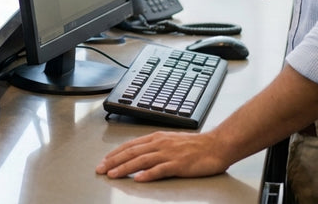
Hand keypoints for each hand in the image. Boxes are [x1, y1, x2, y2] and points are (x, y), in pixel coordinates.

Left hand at [96, 131, 232, 180]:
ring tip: (113, 174)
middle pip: (132, 152)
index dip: (115, 153)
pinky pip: (161, 170)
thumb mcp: (170, 141)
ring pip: (142, 161)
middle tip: (101, 169)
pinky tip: (139, 179)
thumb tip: (139, 154)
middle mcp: (160, 144)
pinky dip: (148, 174)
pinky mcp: (179, 164)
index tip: (104, 161)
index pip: (130, 145)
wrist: (216, 145)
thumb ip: (155, 147)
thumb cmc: (195, 145)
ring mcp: (169, 154)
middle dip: (114, 161)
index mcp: (157, 138)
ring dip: (125, 168)